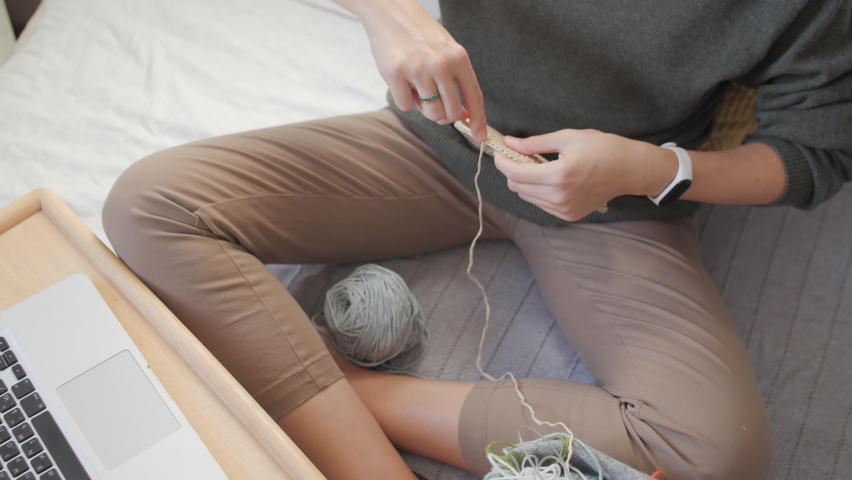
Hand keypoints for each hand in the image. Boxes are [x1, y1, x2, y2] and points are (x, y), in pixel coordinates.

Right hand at [353, 0, 485, 140]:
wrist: (389, 11)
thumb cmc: (419, 34)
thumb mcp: (446, 51)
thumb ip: (457, 80)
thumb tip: (465, 115)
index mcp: (459, 58)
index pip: (474, 96)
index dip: (478, 120)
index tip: (479, 136)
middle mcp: (441, 64)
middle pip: (451, 112)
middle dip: (444, 115)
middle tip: (434, 103)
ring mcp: (418, 70)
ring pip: (430, 113)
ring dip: (424, 108)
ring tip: (417, 87)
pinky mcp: (396, 75)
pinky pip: (406, 107)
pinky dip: (404, 99)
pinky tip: (401, 80)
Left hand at [493, 129, 676, 220]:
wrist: (629, 170)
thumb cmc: (603, 148)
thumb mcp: (568, 138)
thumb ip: (535, 143)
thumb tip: (509, 143)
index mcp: (558, 176)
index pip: (515, 173)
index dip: (502, 161)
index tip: (499, 150)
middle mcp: (559, 197)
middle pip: (517, 187)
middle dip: (511, 170)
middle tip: (517, 154)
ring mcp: (564, 209)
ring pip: (526, 197)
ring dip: (524, 181)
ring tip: (536, 165)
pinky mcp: (568, 215)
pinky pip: (540, 204)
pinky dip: (537, 191)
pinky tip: (548, 178)